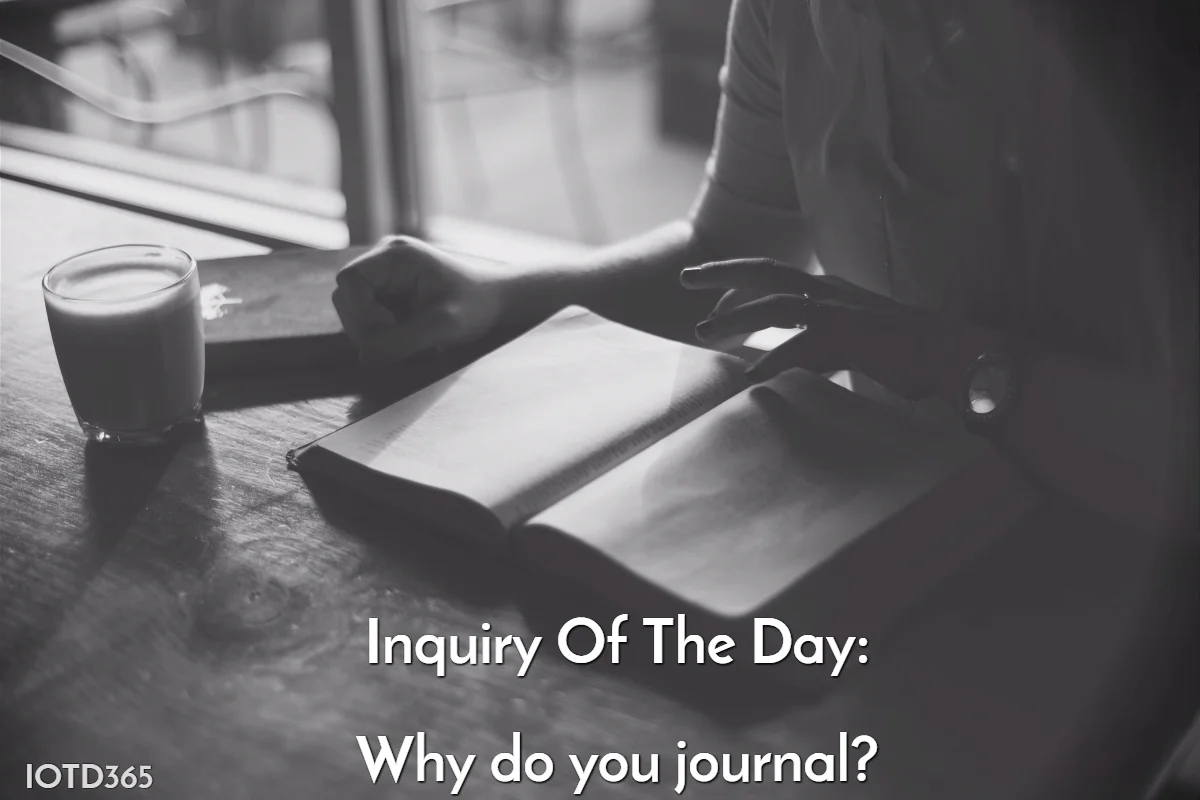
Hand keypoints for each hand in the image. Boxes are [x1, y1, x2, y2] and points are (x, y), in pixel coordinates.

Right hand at [332, 236, 512, 365]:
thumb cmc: (475, 307)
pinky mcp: (386, 294)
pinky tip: (410, 335)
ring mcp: (383, 277)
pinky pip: (366, 319)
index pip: (349, 280)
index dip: (361, 311)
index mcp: (395, 255)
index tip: (391, 327)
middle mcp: (383, 260)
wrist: (493, 302)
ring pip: (353, 312)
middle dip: (367, 326)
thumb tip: (365, 356)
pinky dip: (381, 334)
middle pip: (346, 298)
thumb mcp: (442, 326)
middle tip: (405, 339)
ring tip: (413, 337)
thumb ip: (401, 342)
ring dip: (374, 333)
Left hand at [681, 258, 987, 399]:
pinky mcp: (851, 336)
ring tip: (703, 334)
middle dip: (721, 274)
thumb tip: (784, 359)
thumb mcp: (848, 340)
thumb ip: (815, 343)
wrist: (952, 355)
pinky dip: (775, 358)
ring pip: (776, 305)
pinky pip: (803, 346)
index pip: (771, 275)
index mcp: (827, 289)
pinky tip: (752, 375)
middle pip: (765, 272)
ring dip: (736, 317)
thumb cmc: (902, 353)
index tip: (708, 301)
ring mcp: (840, 311)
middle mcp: (829, 291)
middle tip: (684, 279)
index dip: (736, 284)